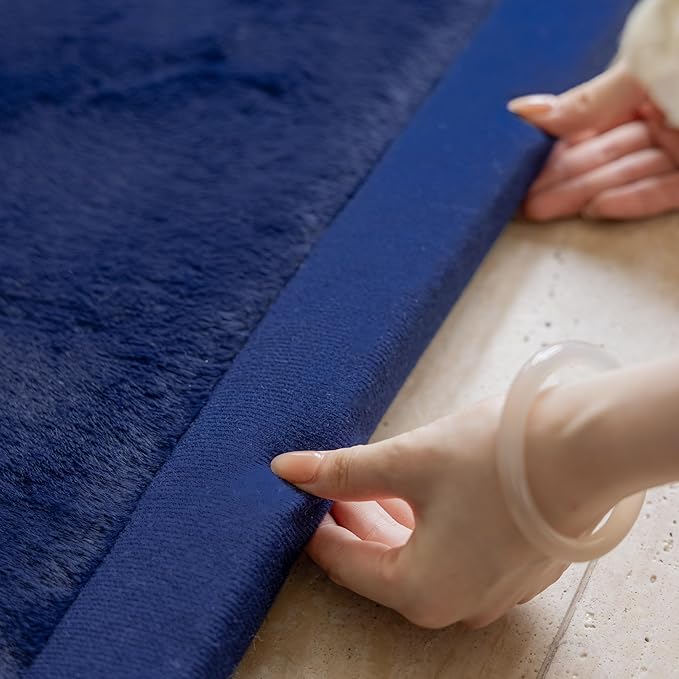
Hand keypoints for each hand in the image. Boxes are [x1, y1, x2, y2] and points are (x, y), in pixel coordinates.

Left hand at [270, 396, 594, 628]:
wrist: (587, 449)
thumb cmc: (497, 458)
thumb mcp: (408, 460)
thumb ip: (344, 470)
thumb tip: (287, 469)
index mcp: (420, 591)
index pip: (343, 563)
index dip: (315, 526)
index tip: (300, 497)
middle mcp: (455, 606)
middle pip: (379, 564)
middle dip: (350, 521)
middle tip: (331, 483)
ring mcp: (487, 592)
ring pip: (414, 558)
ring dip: (385, 521)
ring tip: (366, 482)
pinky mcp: (509, 569)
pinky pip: (449, 554)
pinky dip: (422, 525)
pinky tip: (413, 492)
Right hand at [509, 62, 678, 220]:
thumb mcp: (638, 75)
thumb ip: (585, 101)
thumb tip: (524, 111)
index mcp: (641, 86)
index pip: (584, 123)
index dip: (549, 148)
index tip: (516, 166)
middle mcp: (657, 119)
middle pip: (598, 155)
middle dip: (556, 179)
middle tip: (519, 199)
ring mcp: (675, 152)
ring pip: (622, 177)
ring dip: (581, 195)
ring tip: (540, 209)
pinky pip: (659, 195)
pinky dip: (628, 202)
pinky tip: (594, 209)